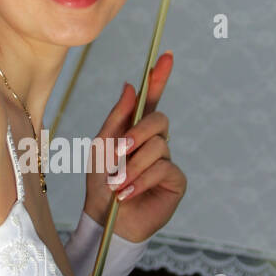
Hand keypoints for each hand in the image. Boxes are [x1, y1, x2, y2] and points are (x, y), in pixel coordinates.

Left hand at [82, 51, 186, 243]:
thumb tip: (132, 86)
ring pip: (158, 145)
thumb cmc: (101, 185)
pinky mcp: (175, 180)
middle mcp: (155, 142)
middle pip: (159, 119)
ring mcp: (167, 160)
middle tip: (118, 152)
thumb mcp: (101, 147)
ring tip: (117, 184)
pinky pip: (163, 167)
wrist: (105, 220)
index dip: (160, 77)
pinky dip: (141, 179)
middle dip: (138, 133)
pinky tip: (126, 193)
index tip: (166, 55)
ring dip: (133, 165)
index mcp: (135, 130)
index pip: (152, 99)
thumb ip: (117, 117)